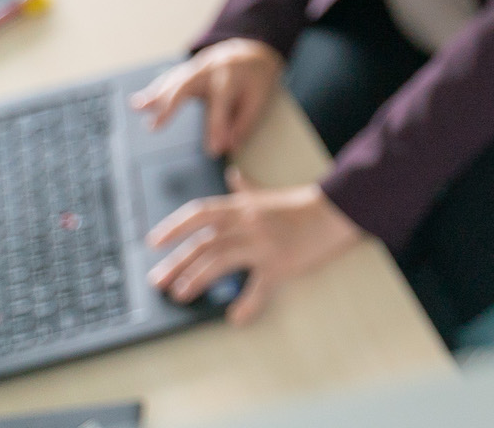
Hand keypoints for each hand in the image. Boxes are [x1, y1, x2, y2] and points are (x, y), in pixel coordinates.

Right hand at [131, 39, 284, 156]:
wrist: (252, 50)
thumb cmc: (257, 77)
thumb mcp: (260, 98)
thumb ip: (244, 123)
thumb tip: (229, 147)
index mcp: (231, 78)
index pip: (221, 107)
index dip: (217, 129)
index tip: (213, 151)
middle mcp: (210, 70)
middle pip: (186, 87)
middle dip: (170, 106)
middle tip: (154, 126)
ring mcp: (197, 68)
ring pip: (173, 81)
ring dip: (154, 95)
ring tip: (137, 107)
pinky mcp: (189, 70)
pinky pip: (170, 80)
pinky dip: (154, 91)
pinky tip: (139, 102)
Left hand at [146, 167, 364, 324]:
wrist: (338, 211)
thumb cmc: (303, 205)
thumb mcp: (270, 194)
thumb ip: (247, 188)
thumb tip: (232, 176)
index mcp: (243, 207)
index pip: (200, 213)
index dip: (174, 226)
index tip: (154, 242)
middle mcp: (249, 223)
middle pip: (204, 241)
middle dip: (176, 261)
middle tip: (158, 280)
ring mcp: (264, 243)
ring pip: (221, 261)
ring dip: (197, 279)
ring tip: (181, 294)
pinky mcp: (281, 263)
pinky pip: (259, 288)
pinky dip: (247, 305)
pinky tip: (236, 316)